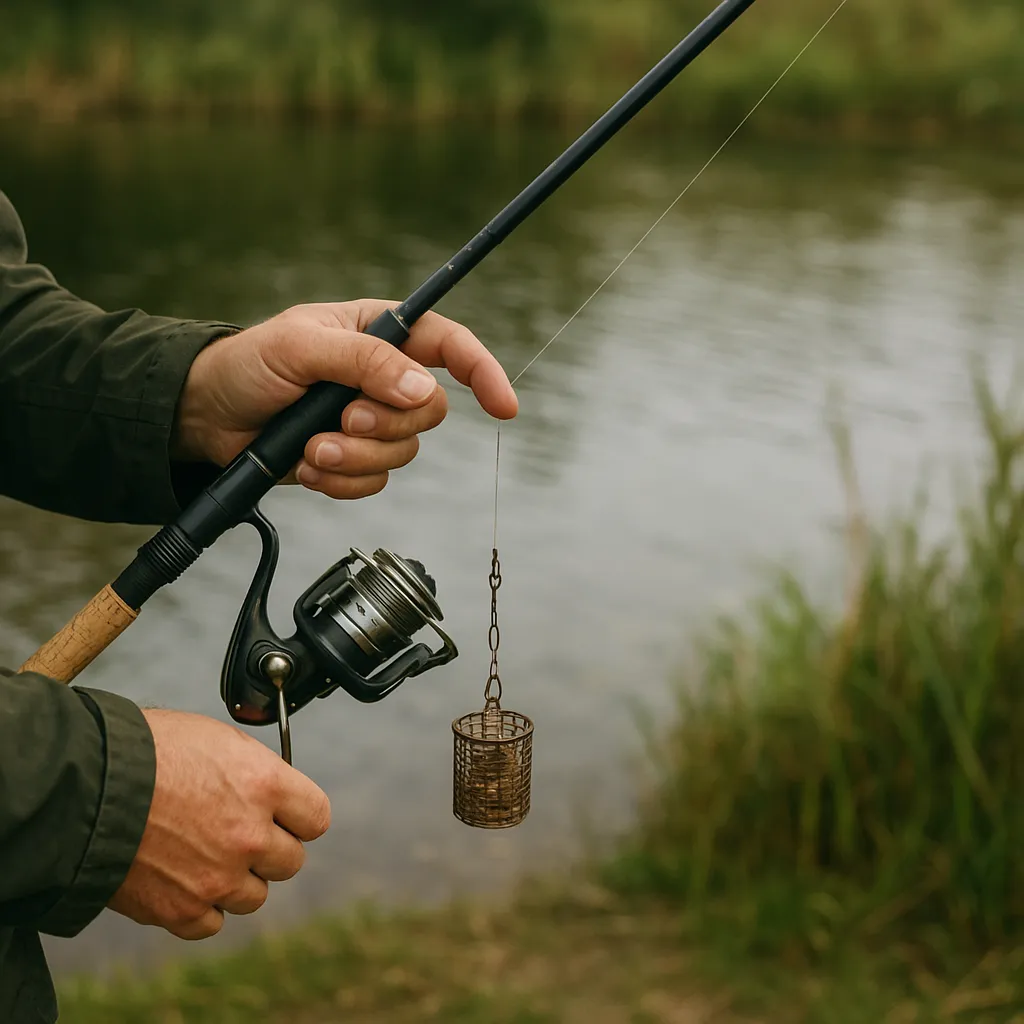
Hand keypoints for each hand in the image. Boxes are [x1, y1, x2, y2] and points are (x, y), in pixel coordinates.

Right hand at [107, 709, 329, 939]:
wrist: (85, 786)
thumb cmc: (147, 751)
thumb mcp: (216, 739)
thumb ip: (255, 771)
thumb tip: (269, 788)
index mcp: (265, 784)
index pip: (316, 817)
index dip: (299, 816)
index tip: (286, 816)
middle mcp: (250, 834)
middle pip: (290, 861)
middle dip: (268, 849)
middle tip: (238, 835)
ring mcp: (218, 877)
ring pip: (255, 896)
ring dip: (236, 880)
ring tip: (204, 856)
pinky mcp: (181, 910)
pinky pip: (212, 923)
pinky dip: (201, 908)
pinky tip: (183, 881)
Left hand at [172, 300, 518, 499]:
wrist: (207, 415)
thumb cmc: (249, 364)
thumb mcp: (301, 347)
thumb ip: (364, 362)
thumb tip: (421, 389)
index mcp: (380, 333)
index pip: (450, 346)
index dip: (483, 372)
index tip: (503, 407)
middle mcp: (384, 376)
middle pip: (430, 410)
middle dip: (385, 424)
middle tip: (342, 420)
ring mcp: (370, 420)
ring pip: (402, 451)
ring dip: (355, 457)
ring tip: (311, 448)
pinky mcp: (353, 458)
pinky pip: (374, 482)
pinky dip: (341, 481)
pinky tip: (307, 466)